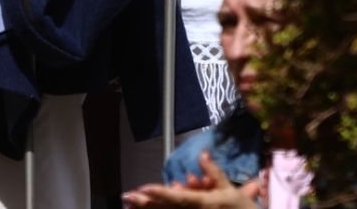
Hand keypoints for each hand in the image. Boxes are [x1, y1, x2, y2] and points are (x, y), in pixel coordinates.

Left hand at [122, 153, 263, 206]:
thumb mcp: (230, 191)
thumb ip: (213, 172)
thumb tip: (203, 153)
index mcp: (203, 203)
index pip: (178, 198)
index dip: (160, 193)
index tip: (143, 188)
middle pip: (166, 208)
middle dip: (145, 203)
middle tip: (126, 196)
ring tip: (128, 203)